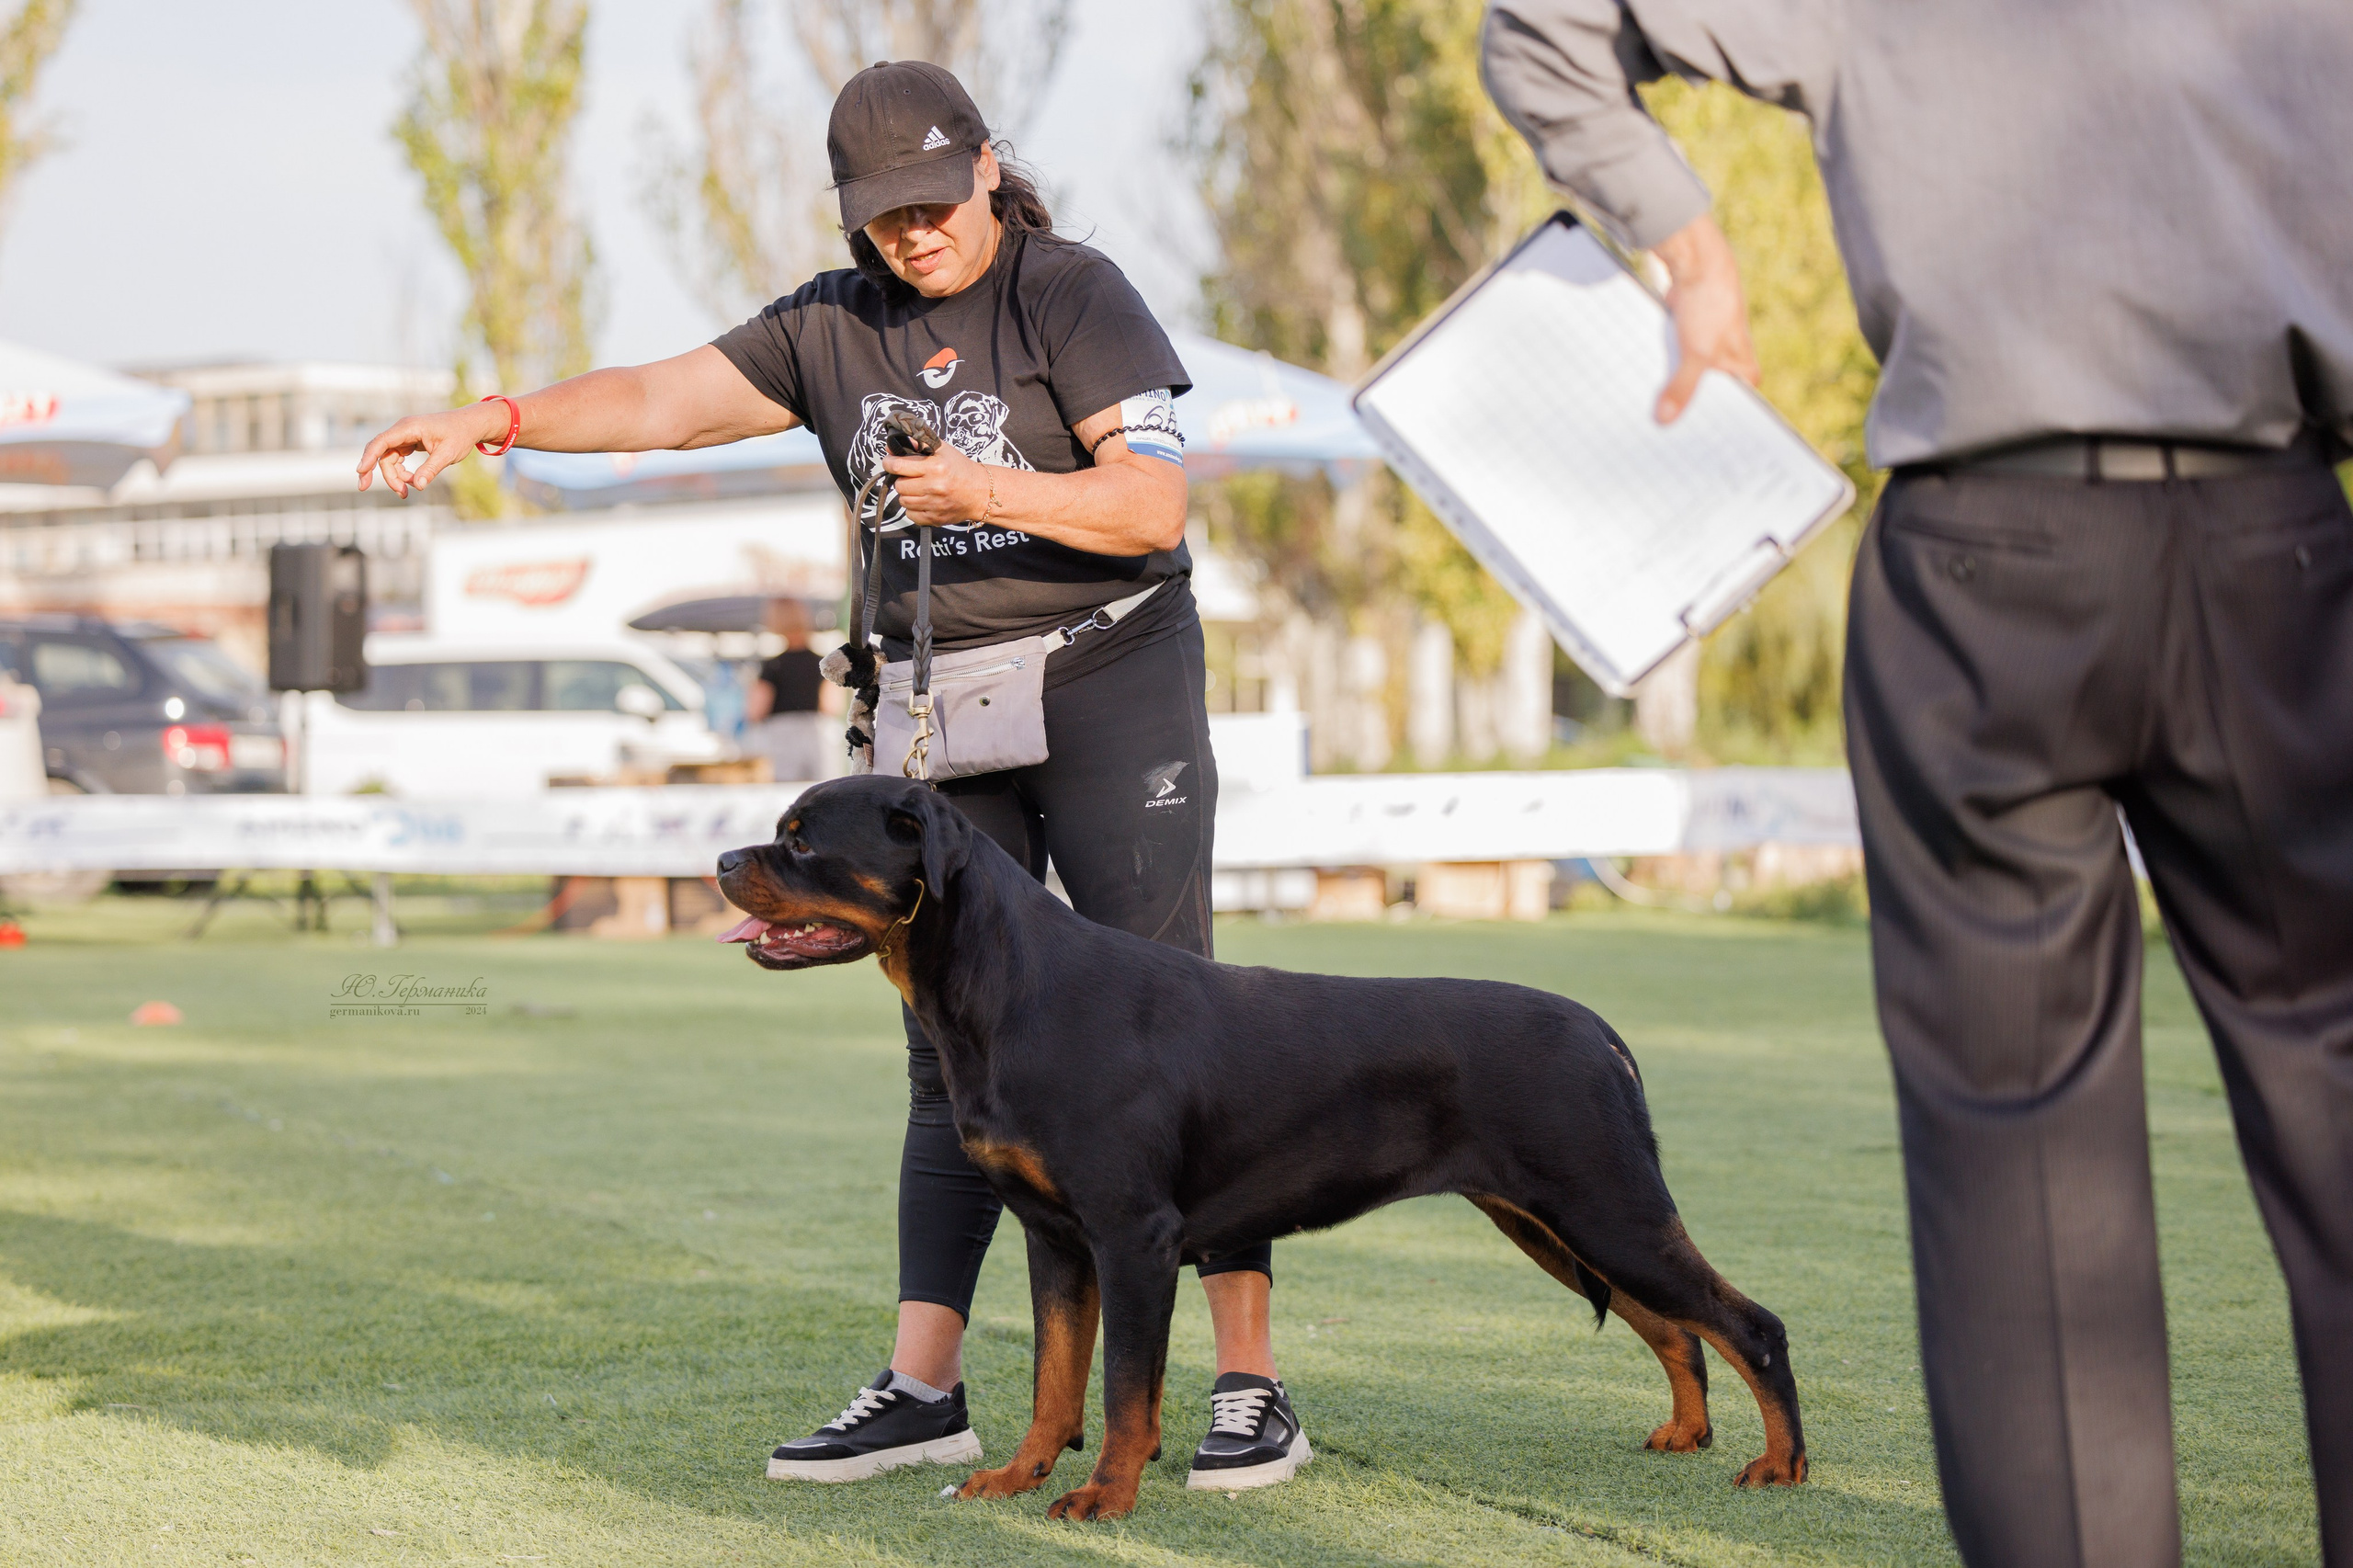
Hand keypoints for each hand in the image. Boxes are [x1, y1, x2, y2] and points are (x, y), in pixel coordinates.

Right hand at [356, 402, 509, 496]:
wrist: (469, 425)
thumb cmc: (459, 436)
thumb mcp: (448, 454)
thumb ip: (431, 469)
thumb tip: (417, 486)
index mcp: (409, 427)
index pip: (382, 442)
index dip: (369, 457)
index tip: (361, 472)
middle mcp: (402, 430)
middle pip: (382, 454)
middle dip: (382, 474)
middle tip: (391, 493)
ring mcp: (404, 436)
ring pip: (388, 459)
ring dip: (395, 477)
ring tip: (408, 491)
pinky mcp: (408, 443)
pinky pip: (397, 459)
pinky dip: (402, 473)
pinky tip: (412, 482)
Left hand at [883, 444, 988, 526]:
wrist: (980, 491)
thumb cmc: (961, 469)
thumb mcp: (942, 450)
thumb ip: (918, 445)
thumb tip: (893, 448)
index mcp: (935, 467)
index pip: (898, 466)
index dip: (889, 463)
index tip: (890, 462)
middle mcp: (934, 487)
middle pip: (899, 485)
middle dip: (902, 479)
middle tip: (911, 476)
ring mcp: (934, 505)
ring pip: (903, 501)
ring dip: (907, 494)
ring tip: (919, 488)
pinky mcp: (935, 519)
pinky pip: (911, 515)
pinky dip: (913, 509)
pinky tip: (923, 501)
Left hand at [1650, 214, 1758, 423]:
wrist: (1694, 261)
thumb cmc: (1710, 305)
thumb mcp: (1696, 353)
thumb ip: (1682, 388)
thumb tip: (1664, 421)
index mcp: (1743, 366)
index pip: (1735, 407)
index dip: (1718, 425)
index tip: (1696, 449)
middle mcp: (1727, 358)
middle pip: (1706, 394)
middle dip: (1688, 410)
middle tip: (1664, 439)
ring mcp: (1704, 345)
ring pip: (1685, 376)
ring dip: (1669, 390)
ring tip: (1647, 418)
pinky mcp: (1683, 334)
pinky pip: (1670, 359)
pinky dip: (1659, 370)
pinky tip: (1640, 388)